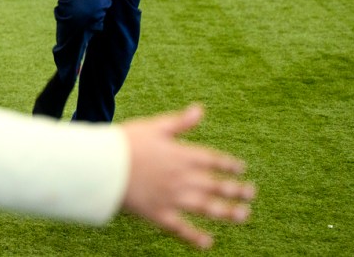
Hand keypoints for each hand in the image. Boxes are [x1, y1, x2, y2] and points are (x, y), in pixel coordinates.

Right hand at [121, 104, 255, 249]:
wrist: (102, 166)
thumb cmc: (124, 143)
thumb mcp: (154, 127)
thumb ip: (179, 122)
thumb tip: (200, 109)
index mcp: (181, 155)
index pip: (212, 160)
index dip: (228, 164)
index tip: (241, 168)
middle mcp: (182, 178)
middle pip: (216, 185)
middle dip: (235, 189)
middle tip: (251, 193)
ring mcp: (172, 198)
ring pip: (207, 207)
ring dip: (227, 212)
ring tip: (243, 215)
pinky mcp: (159, 214)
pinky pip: (181, 228)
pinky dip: (195, 237)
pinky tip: (207, 242)